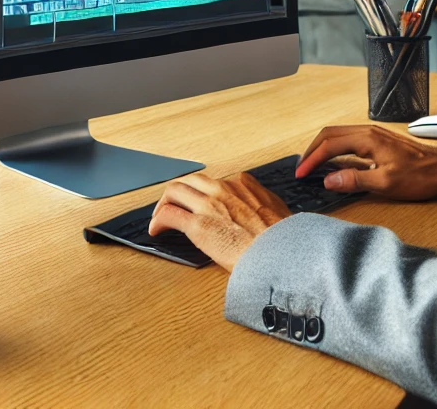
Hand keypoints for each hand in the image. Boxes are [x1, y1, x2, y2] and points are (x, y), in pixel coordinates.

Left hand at [148, 171, 291, 271]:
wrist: (279, 255)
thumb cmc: (280, 239)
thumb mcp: (275, 210)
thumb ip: (261, 203)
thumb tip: (260, 210)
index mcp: (241, 183)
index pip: (212, 181)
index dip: (201, 193)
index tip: (198, 202)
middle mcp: (222, 188)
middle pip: (190, 180)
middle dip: (177, 192)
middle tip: (172, 205)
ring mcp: (209, 204)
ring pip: (174, 190)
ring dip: (163, 202)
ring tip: (160, 216)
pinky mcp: (198, 225)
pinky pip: (169, 214)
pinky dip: (158, 220)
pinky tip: (156, 230)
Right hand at [296, 125, 436, 200]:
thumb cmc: (418, 177)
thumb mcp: (386, 183)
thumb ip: (355, 180)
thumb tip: (328, 179)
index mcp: (367, 139)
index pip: (330, 145)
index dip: (312, 159)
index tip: (301, 173)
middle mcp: (367, 131)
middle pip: (329, 134)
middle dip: (312, 150)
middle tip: (301, 168)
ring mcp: (372, 133)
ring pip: (338, 134)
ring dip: (322, 147)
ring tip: (312, 164)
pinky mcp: (376, 140)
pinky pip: (347, 139)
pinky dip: (334, 148)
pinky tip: (333, 161)